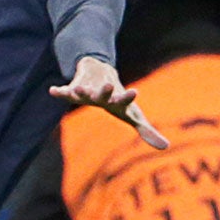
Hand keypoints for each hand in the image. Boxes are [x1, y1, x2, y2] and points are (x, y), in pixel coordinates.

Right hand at [50, 57, 168, 149]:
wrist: (101, 72)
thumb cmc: (119, 100)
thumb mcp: (132, 115)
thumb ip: (147, 130)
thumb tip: (166, 147)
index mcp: (117, 101)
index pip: (125, 101)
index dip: (128, 97)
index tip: (135, 90)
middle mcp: (103, 95)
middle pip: (104, 95)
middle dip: (105, 91)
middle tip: (108, 85)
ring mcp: (88, 91)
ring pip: (84, 92)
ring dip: (81, 91)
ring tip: (78, 90)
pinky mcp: (74, 88)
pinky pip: (66, 91)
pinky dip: (60, 92)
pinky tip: (53, 90)